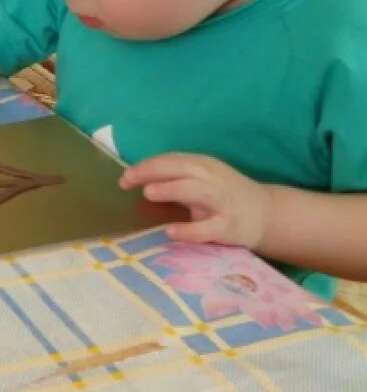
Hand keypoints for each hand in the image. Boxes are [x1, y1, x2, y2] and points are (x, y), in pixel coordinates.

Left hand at [121, 153, 271, 246]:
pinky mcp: (229, 226)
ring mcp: (222, 202)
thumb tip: (135, 180)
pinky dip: (190, 230)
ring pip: (197, 191)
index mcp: (203, 165)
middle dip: (153, 172)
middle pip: (182, 169)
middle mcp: (213, 179)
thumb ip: (173, 177)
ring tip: (148, 193)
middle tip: (127, 180)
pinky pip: (208, 228)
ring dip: (171, 189)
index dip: (147, 166)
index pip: (172, 160)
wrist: (267, 214)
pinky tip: (171, 231)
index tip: (125, 177)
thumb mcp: (201, 179)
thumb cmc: (223, 195)